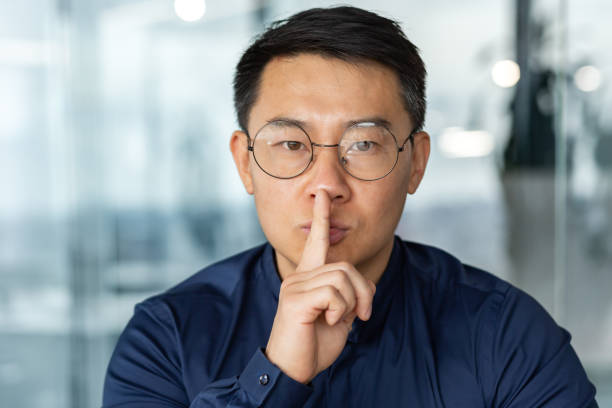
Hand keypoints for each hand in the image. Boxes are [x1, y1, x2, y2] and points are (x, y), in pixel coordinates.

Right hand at [265, 189, 375, 383]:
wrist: (293, 369)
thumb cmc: (313, 344)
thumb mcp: (340, 317)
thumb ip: (349, 296)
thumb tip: (365, 286)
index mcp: (308, 277)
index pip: (316, 241)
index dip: (321, 217)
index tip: (323, 195)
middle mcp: (299, 276)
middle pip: (346, 267)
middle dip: (364, 293)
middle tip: (363, 316)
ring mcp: (295, 286)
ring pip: (343, 279)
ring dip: (351, 305)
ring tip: (338, 321)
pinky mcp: (295, 299)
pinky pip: (333, 294)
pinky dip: (340, 311)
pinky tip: (327, 322)